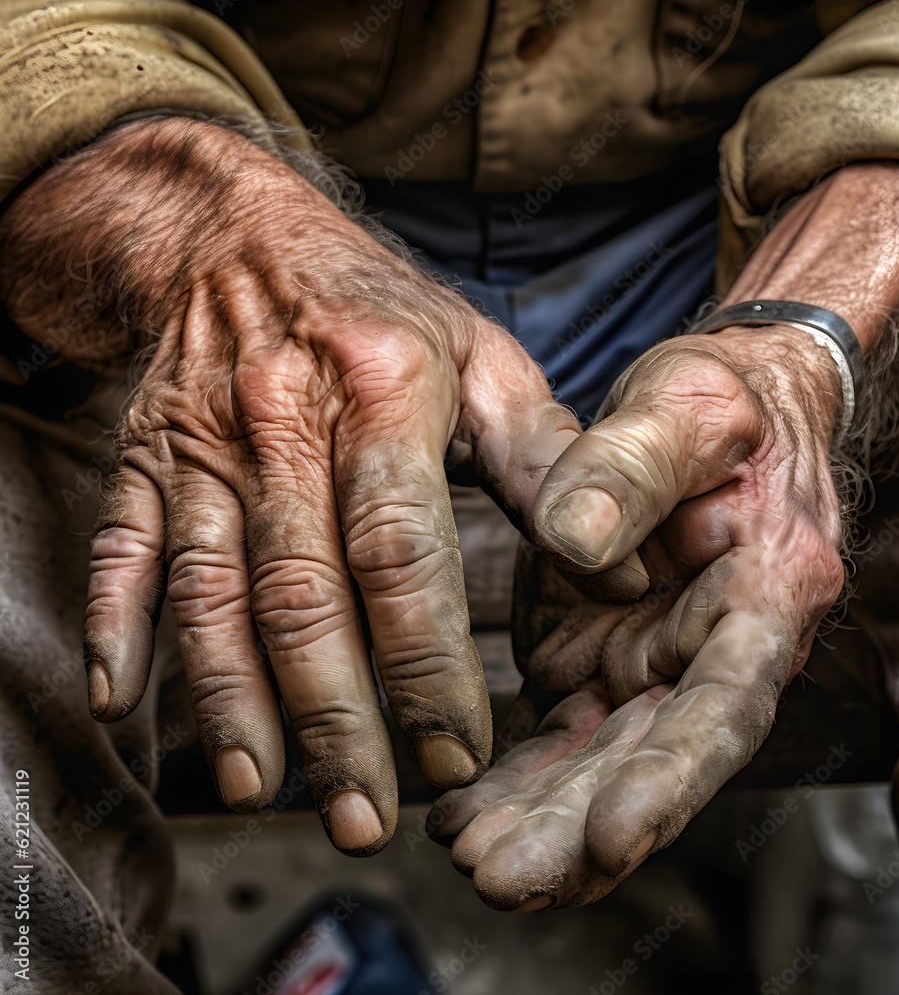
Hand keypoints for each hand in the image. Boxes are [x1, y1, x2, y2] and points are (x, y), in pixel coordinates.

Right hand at [0, 117, 579, 852]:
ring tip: (263, 789)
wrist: (241, 238)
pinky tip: (121, 704)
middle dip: (336, 718)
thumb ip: (549, 463)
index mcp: (384, 394)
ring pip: (211, 588)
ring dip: (231, 699)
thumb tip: (621, 571)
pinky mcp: (144, 455)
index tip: (455, 752)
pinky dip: (117, 625)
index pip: (403, 550)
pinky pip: (120, 546)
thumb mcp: (482, 361)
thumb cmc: (382, 313)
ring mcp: (202, 442)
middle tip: (366, 820)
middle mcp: (283, 422)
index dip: (427, 662)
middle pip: (303, 593)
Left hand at [429, 326, 845, 906]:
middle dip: (583, 827)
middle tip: (501, 874)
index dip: (674, 776)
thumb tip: (569, 537)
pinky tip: (468, 813)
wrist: (717, 409)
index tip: (612, 837)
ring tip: (470, 856)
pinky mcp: (604, 655)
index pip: (726, 702)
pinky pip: (565, 734)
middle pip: (656, 757)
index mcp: (766, 589)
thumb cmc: (722, 402)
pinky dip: (521, 781)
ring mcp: (655, 658)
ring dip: (543, 821)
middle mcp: (715, 645)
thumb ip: (631, 465)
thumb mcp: (685, 406)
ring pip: (604, 762)